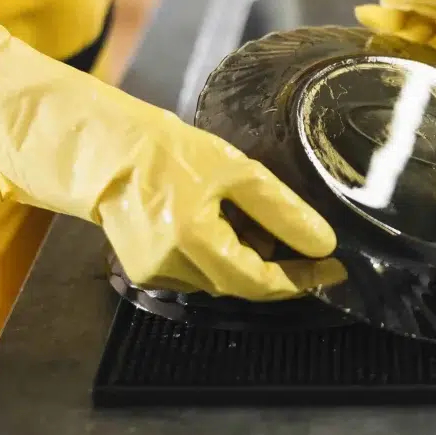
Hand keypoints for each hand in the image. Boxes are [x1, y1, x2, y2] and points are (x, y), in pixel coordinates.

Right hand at [0, 23, 341, 300]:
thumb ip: (282, 210)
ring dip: (249, 264)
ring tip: (267, 233)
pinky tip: (230, 231)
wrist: (103, 149)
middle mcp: (171, 268)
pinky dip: (222, 258)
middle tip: (311, 252)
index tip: (332, 270)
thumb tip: (321, 242)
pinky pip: (198, 274)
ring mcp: (154, 273)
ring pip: (220, 281)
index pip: (260, 282)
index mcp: (194, 241)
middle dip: (279, 272)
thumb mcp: (235, 170)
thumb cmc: (167, 151)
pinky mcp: (144, 270)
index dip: (301, 280)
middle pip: (241, 285)